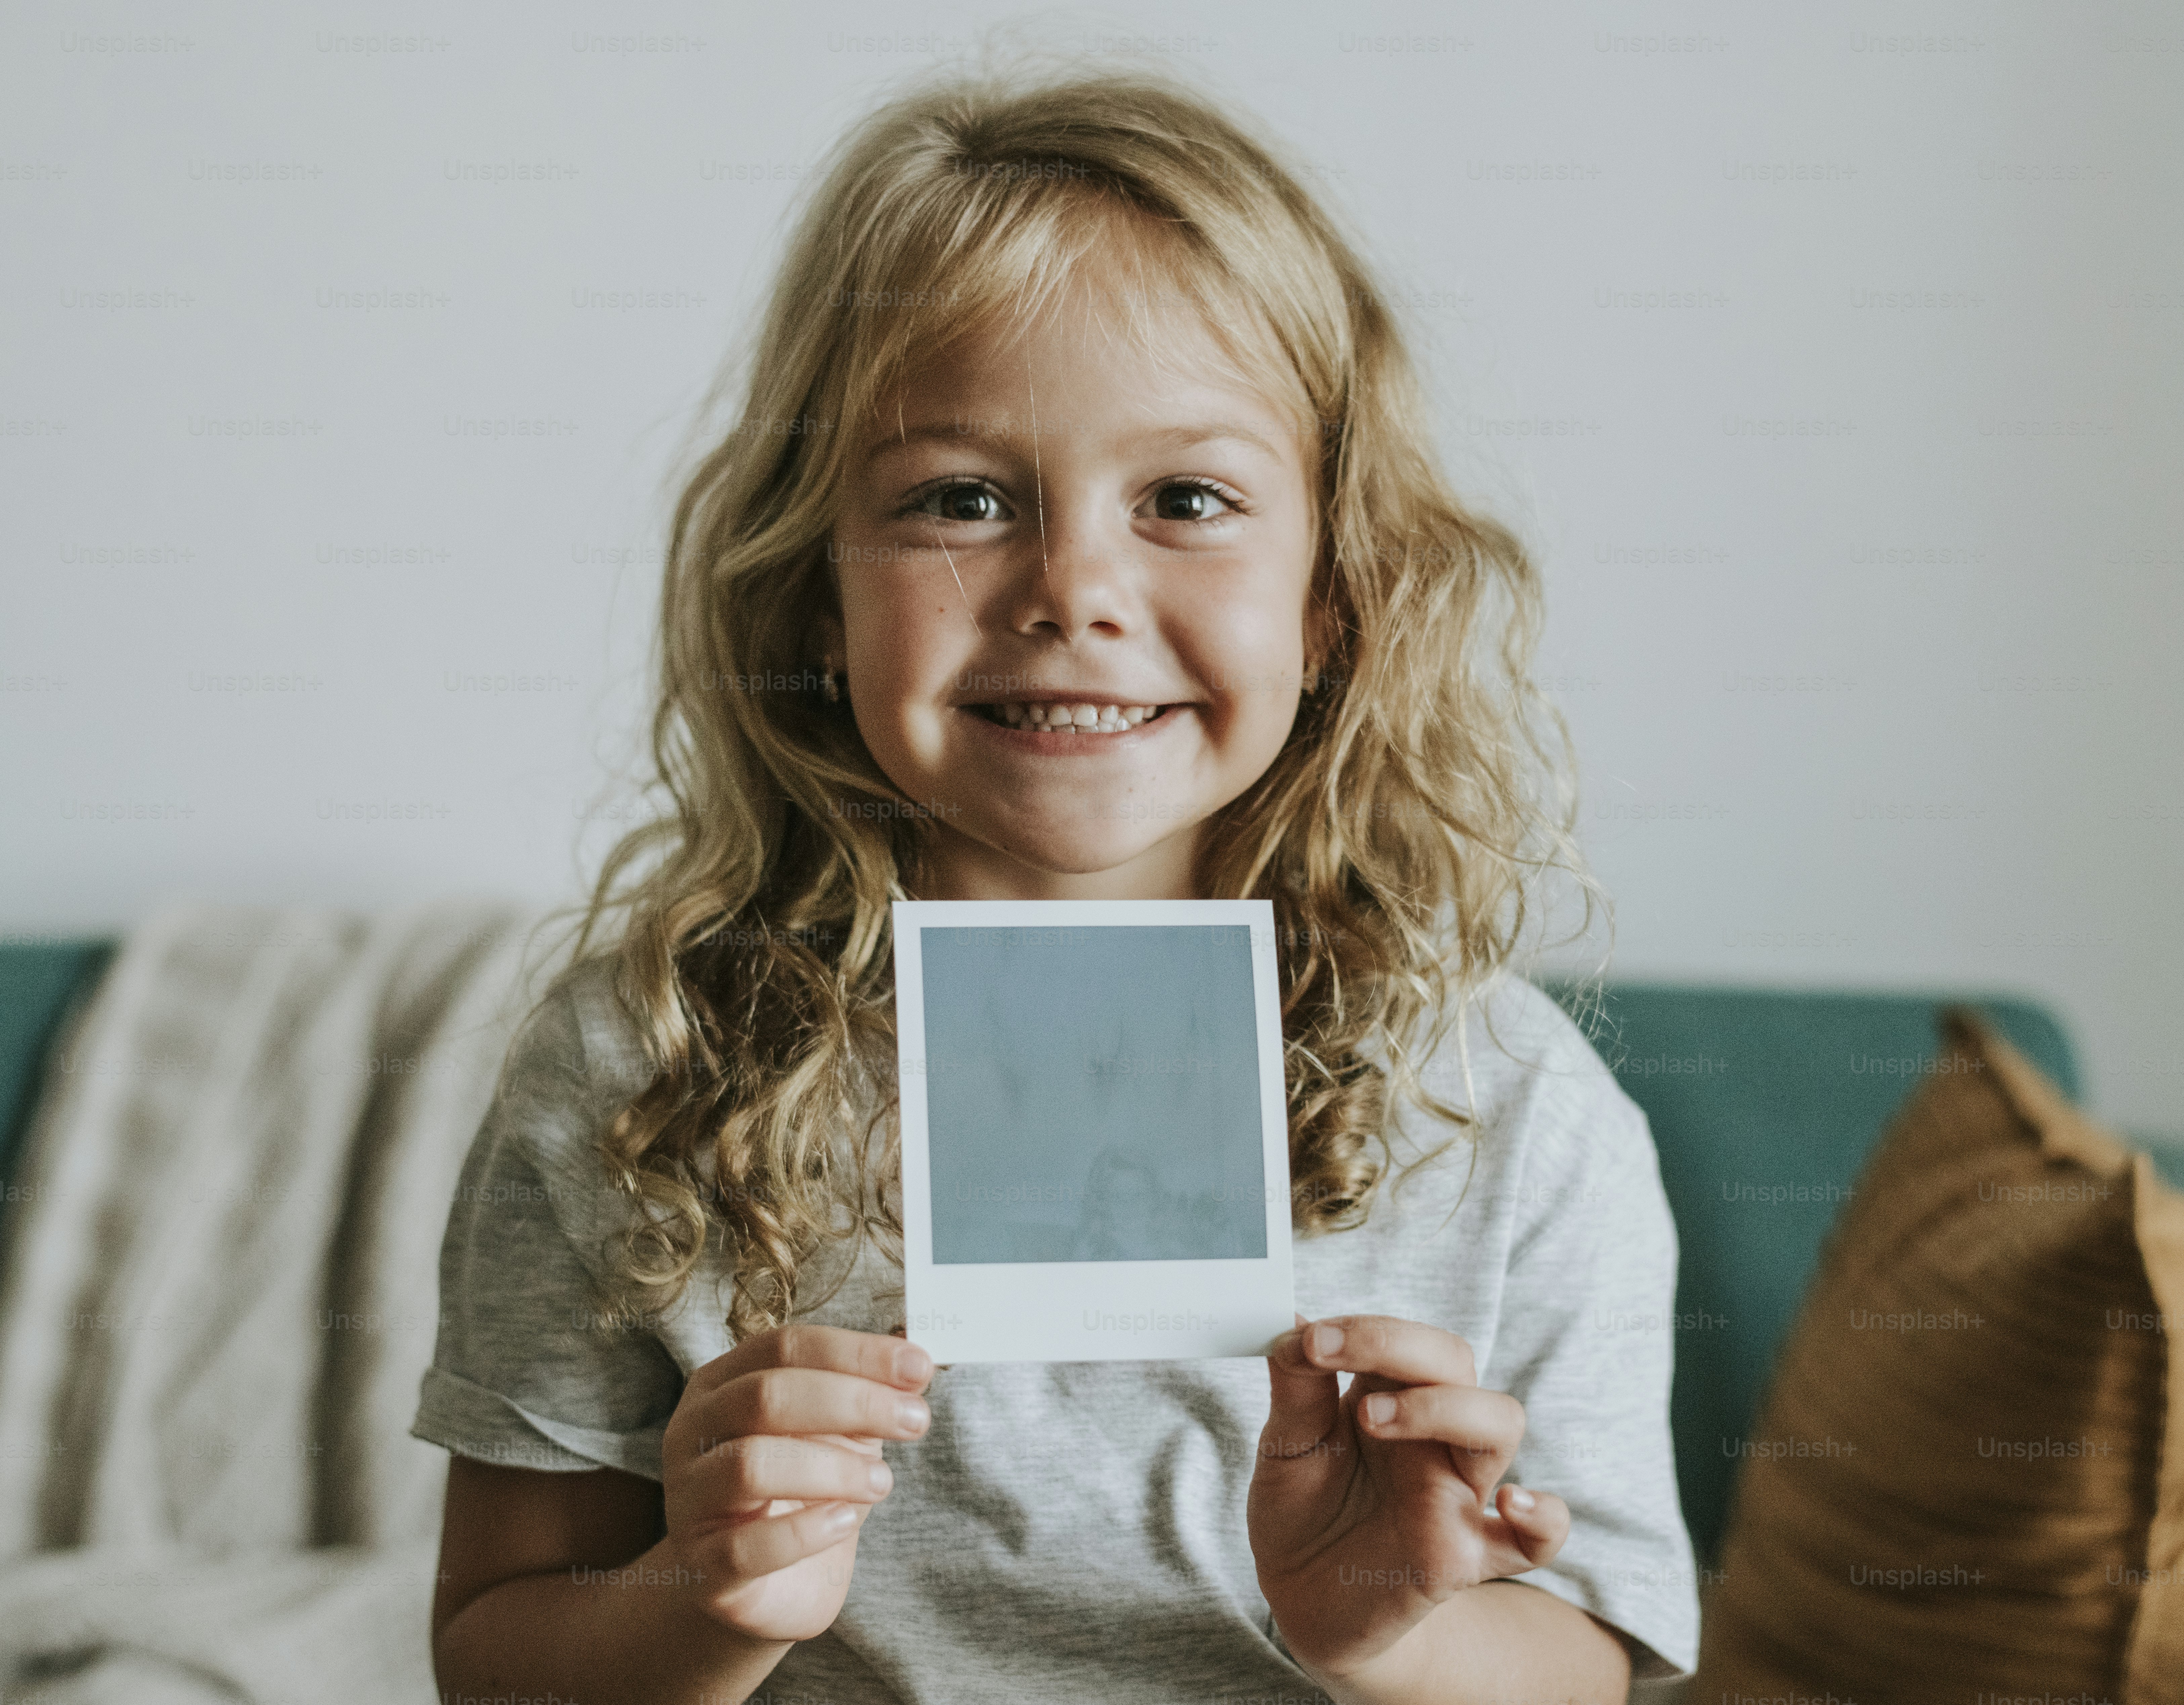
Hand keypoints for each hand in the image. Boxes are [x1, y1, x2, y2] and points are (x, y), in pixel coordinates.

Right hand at [659, 1323, 933, 1642]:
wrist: (768, 1585)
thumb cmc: (803, 1492)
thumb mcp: (838, 1432)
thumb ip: (867, 1391)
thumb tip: (917, 1358)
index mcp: (721, 1383)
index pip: (784, 1346)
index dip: (856, 1353)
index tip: (919, 1368)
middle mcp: (692, 1433)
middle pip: (766, 1396)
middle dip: (853, 1402)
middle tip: (916, 1421)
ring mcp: (689, 1500)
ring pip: (751, 1465)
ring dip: (832, 1467)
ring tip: (883, 1480)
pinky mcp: (702, 1566)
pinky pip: (747, 1546)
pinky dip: (805, 1531)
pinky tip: (846, 1521)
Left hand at [1248, 1314, 1569, 1685]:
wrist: (1300, 1601)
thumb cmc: (1301, 1514)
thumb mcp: (1284, 1447)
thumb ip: (1295, 1387)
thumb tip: (1293, 1321)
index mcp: (1388, 1397)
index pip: (1405, 1340)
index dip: (1365, 1329)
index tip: (1309, 1338)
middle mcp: (1432, 1436)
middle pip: (1456, 1363)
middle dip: (1400, 1347)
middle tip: (1328, 1356)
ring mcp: (1456, 1493)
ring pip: (1500, 1425)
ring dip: (1447, 1406)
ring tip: (1373, 1417)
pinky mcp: (1467, 1557)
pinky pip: (1537, 1541)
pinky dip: (1544, 1518)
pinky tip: (1511, 1504)